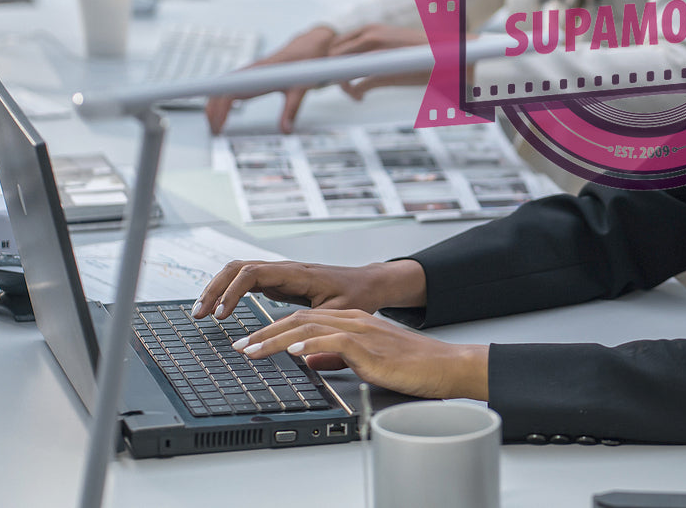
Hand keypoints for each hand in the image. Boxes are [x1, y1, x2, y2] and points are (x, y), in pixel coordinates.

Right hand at [192, 258, 426, 319]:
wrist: (368, 283)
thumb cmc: (358, 296)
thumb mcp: (343, 314)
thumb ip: (320, 328)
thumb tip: (296, 350)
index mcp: (298, 274)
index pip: (254, 273)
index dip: (233, 291)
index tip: (222, 315)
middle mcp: (285, 269)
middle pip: (238, 267)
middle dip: (214, 288)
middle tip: (199, 314)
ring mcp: (280, 273)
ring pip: (238, 271)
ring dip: (217, 288)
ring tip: (201, 312)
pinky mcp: (278, 281)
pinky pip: (246, 280)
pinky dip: (228, 291)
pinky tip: (219, 309)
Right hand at [205, 26, 336, 134]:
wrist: (310, 45)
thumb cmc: (305, 61)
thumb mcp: (301, 87)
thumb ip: (292, 109)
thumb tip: (285, 130)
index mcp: (260, 71)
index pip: (231, 90)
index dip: (221, 107)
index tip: (218, 123)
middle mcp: (251, 71)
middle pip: (221, 89)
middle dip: (212, 110)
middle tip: (214, 131)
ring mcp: (249, 72)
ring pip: (223, 87)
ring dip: (214, 105)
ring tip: (214, 125)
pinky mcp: (251, 75)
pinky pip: (231, 86)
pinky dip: (222, 99)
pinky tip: (222, 112)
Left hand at [236, 307, 488, 400]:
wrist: (444, 365)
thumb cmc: (412, 365)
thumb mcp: (367, 359)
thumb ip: (338, 356)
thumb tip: (311, 358)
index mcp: (352, 322)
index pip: (305, 320)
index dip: (274, 331)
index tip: (252, 344)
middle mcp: (353, 320)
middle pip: (300, 319)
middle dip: (265, 333)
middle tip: (242, 346)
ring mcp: (361, 331)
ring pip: (309, 327)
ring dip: (276, 339)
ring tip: (253, 350)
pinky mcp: (369, 346)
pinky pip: (334, 340)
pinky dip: (311, 344)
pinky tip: (294, 351)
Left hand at [328, 25, 434, 97]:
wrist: (447, 56)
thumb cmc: (420, 52)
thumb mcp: (392, 39)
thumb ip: (373, 44)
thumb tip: (358, 55)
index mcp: (371, 29)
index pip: (335, 42)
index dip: (332, 59)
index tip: (337, 71)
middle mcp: (370, 38)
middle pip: (333, 56)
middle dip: (333, 73)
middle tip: (342, 84)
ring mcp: (375, 55)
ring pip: (341, 72)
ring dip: (343, 86)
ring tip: (352, 93)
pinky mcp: (383, 74)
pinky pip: (356, 86)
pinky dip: (354, 94)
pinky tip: (360, 98)